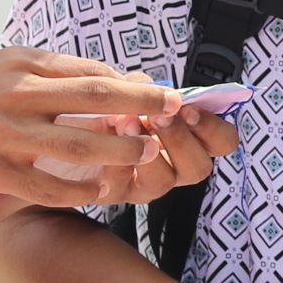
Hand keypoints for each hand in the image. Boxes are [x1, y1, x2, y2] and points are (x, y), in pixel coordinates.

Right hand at [0, 47, 179, 204]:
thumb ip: (42, 75)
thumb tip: (100, 82)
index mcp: (19, 64)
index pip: (92, 71)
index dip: (132, 85)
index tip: (159, 96)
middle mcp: (17, 93)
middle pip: (99, 96)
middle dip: (146, 105)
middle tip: (176, 113)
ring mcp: (6, 134)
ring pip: (82, 143)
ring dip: (123, 150)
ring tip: (147, 155)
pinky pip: (50, 186)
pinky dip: (82, 191)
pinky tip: (103, 193)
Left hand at [73, 93, 230, 210]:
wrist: (60, 133)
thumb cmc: (101, 108)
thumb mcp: (124, 91)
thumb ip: (144, 88)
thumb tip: (154, 89)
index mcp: (187, 138)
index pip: (222, 141)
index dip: (213, 127)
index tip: (189, 108)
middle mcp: (172, 167)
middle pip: (200, 168)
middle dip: (181, 140)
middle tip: (159, 117)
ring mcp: (142, 184)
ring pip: (163, 183)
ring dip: (148, 152)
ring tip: (125, 123)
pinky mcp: (111, 194)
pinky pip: (119, 185)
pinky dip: (112, 159)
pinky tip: (101, 136)